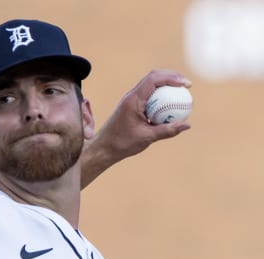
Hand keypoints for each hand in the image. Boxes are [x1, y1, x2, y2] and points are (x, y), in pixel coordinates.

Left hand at [80, 70, 191, 187]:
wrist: (104, 147)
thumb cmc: (122, 143)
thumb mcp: (147, 138)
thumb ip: (167, 130)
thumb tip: (187, 125)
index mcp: (133, 100)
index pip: (154, 79)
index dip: (172, 78)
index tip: (187, 85)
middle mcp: (131, 96)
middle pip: (153, 77)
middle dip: (172, 77)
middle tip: (187, 85)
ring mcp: (131, 100)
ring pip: (151, 85)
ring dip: (166, 85)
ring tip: (182, 92)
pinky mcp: (132, 105)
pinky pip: (149, 95)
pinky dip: (160, 95)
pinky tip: (170, 105)